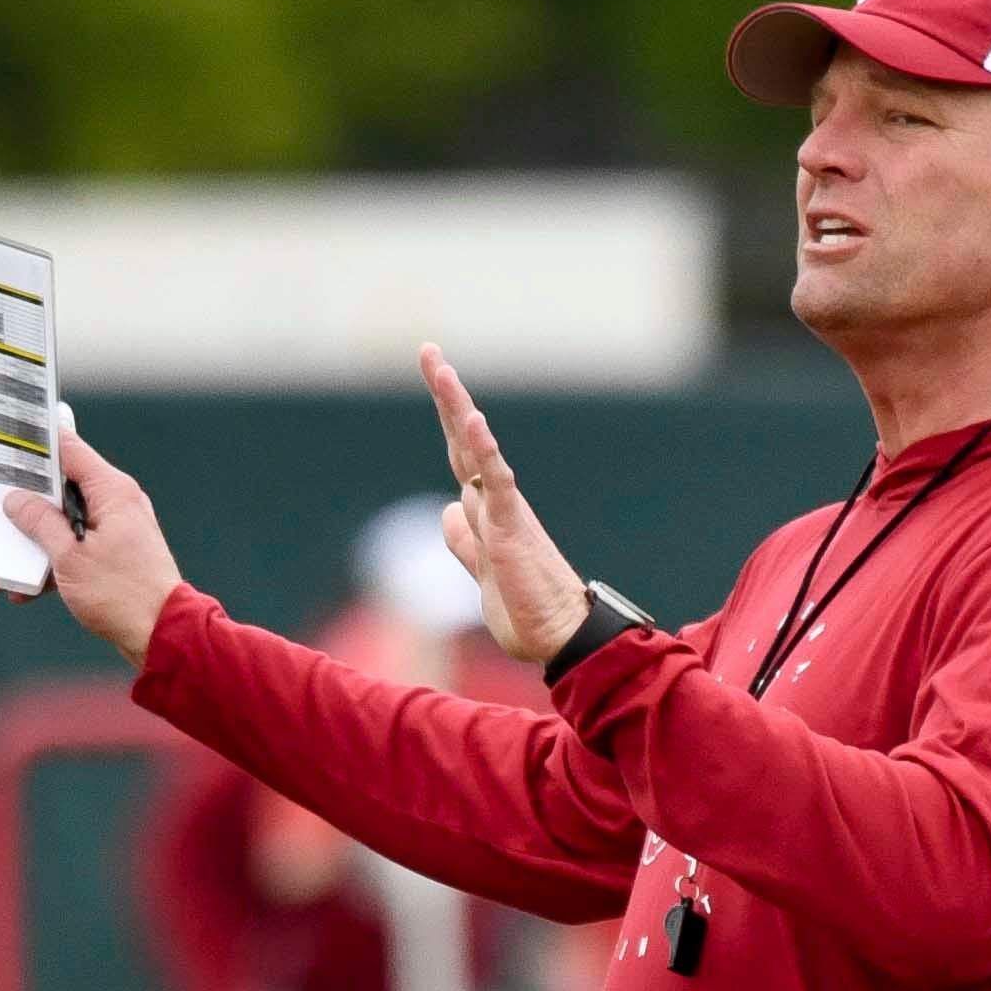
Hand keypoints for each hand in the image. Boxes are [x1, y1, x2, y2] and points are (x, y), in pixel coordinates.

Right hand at [0, 420, 186, 667]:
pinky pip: (74, 550)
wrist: (161, 636)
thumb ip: (40, 523)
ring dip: (32, 545)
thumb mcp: (69, 557)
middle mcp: (116, 504)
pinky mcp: (113, 556)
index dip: (36, 443)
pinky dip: (51, 567)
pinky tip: (21, 591)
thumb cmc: (122, 594)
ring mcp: (116, 530)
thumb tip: (17, 500)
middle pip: (62, 489)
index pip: (69, 449)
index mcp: (111, 491)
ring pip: (64, 524)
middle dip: (25, 503)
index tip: (7, 440)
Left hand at [420, 344, 588, 666]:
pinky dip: (486, 452)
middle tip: (429, 351)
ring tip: (442, 369)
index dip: (446, 418)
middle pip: (463, 439)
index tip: (436, 376)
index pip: (461, 454)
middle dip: (446, 395)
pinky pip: (498, 483)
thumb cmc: (528, 610)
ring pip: (477, 450)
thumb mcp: (481, 572)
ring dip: (458, 409)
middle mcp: (497, 501)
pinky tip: (475, 421)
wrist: (560, 638)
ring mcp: (505, 512)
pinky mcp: (514, 530)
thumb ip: (464, 541)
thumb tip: (448, 510)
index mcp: (487, 510)